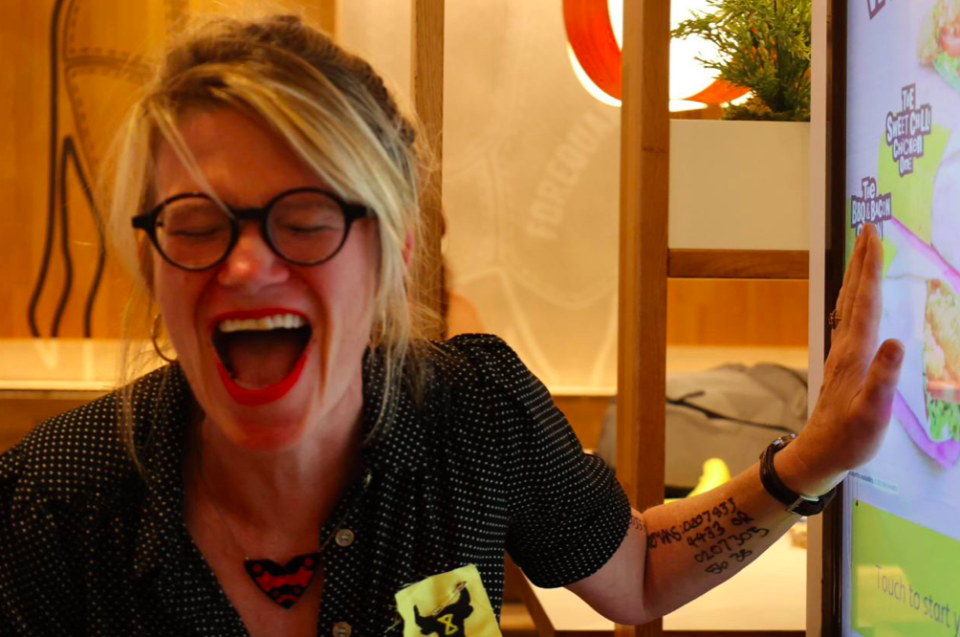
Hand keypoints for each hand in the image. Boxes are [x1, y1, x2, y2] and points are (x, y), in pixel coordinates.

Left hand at [782, 223, 904, 496]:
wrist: (821, 452)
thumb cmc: (850, 436)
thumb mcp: (873, 412)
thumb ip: (883, 378)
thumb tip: (895, 341)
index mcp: (855, 352)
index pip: (866, 301)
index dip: (871, 268)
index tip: (874, 236)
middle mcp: (846, 345)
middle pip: (854, 294)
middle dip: (861, 260)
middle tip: (868, 228)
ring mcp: (842, 352)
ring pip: (850, 304)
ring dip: (857, 275)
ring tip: (864, 251)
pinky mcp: (843, 361)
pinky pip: (851, 318)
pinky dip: (856, 297)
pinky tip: (858, 297)